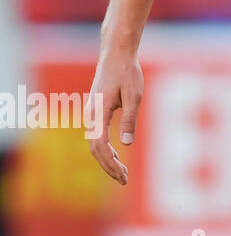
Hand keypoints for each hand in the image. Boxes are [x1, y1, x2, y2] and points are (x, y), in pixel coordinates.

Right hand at [86, 47, 143, 184]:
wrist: (116, 55)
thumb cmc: (127, 73)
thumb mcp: (134, 95)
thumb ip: (129, 119)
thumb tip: (126, 144)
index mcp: (98, 112)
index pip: (100, 146)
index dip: (110, 163)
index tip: (123, 175)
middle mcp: (91, 115)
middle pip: (95, 149)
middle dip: (109, 167)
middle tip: (124, 181)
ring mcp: (91, 114)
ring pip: (95, 144)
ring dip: (107, 160)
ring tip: (122, 174)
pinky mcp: (96, 112)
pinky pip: (97, 136)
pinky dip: (106, 150)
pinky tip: (117, 157)